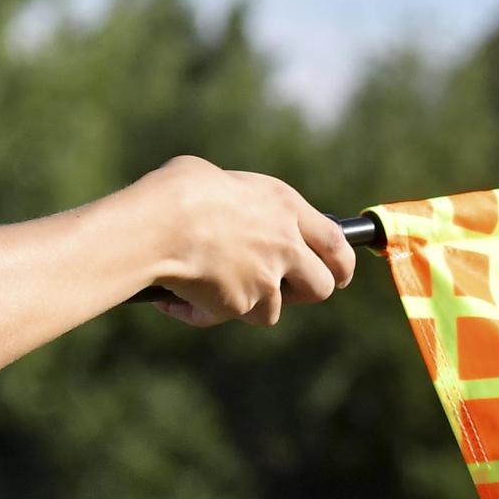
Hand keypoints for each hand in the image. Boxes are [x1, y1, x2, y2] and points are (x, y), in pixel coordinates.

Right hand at [143, 155, 355, 327]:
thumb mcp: (219, 181)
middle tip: (282, 291)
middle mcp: (284, 244)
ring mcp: (266, 279)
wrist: (157, 227)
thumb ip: (241, 205)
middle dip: (303, 294)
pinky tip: (178, 299)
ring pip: (272, 311)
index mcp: (284, 206)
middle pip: (320, 287)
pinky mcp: (240, 305)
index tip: (339, 275)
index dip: (342, 264)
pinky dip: (204, 312)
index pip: (335, 242)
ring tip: (212, 285)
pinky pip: (225, 317)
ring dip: (247, 304)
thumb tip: (233, 214)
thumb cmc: (177, 194)